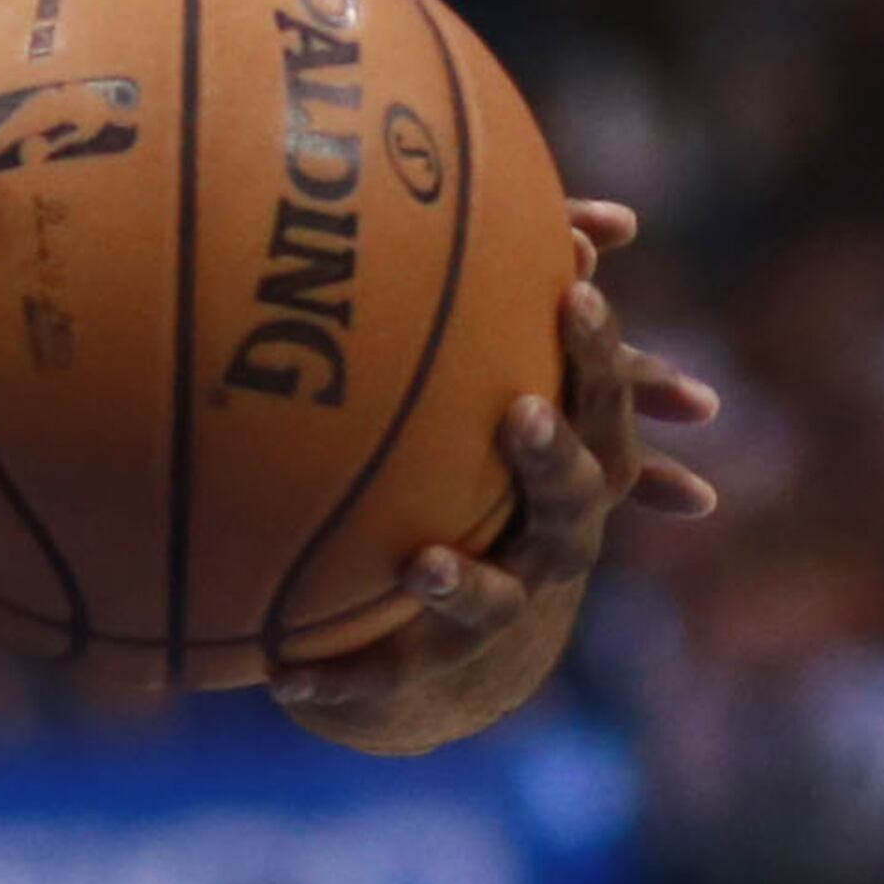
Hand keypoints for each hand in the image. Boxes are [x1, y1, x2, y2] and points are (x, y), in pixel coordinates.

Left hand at [273, 199, 720, 750]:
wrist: (450, 657)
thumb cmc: (468, 492)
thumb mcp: (476, 404)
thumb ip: (481, 313)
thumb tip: (493, 206)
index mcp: (564, 479)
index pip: (599, 408)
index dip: (598, 351)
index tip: (572, 291)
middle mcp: (546, 546)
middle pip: (571, 504)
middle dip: (550, 459)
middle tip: (517, 411)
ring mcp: (494, 611)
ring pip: (490, 601)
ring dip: (461, 582)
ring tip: (419, 562)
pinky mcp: (425, 669)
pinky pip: (378, 673)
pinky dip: (337, 675)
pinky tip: (284, 677)